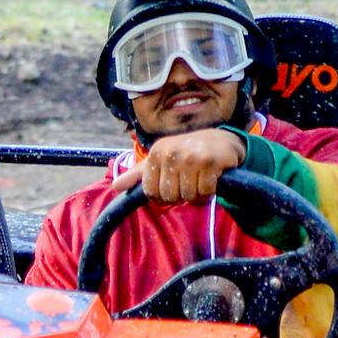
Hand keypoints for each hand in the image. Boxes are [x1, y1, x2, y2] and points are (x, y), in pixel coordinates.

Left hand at [130, 126, 244, 205]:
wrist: (222, 141)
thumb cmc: (188, 153)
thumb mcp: (161, 159)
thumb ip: (137, 174)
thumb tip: (115, 186)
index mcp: (156, 153)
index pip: (152, 192)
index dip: (164, 195)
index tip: (174, 184)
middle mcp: (171, 153)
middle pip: (170, 196)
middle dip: (182, 195)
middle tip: (190, 180)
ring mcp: (191, 157)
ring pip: (188, 196)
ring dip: (197, 193)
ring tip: (201, 177)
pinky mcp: (210, 162)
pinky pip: (205, 192)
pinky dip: (210, 190)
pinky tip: (212, 177)